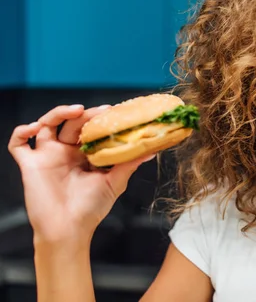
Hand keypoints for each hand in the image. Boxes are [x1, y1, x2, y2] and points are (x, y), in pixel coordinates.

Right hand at [8, 104, 154, 243]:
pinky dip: (21, 132)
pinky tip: (34, 127)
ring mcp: (47, 156)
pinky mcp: (30, 165)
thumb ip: (129, 163)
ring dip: (58, 112)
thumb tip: (151, 150)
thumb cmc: (91, 209)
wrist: (69, 230)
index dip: (99, 118)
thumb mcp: (114, 182)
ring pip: (46, 124)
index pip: (90, 128)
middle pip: (71, 122)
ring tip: (76, 110)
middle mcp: (65, 152)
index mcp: (84, 154)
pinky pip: (18, 143)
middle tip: (102, 111)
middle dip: (86, 114)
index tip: (115, 111)